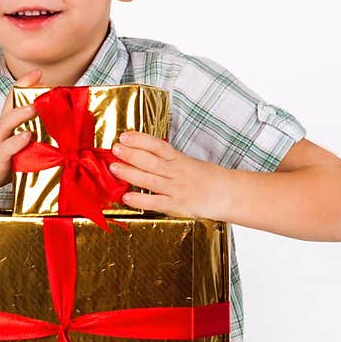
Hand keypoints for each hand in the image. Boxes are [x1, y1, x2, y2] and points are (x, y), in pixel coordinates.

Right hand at [0, 71, 39, 205]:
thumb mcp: (11, 156)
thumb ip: (27, 148)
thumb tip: (51, 147)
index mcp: (3, 131)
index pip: (12, 102)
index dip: (23, 86)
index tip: (37, 72)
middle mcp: (0, 134)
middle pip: (9, 105)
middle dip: (22, 88)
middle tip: (38, 75)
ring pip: (7, 124)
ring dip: (21, 113)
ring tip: (34, 106)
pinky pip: (7, 148)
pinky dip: (17, 141)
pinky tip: (27, 136)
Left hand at [108, 131, 232, 220]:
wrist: (226, 194)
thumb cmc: (205, 178)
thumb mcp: (187, 162)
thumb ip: (167, 160)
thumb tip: (142, 153)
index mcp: (179, 159)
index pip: (157, 146)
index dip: (140, 140)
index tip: (125, 136)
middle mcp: (176, 172)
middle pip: (150, 161)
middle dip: (130, 154)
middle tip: (115, 149)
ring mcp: (175, 189)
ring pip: (149, 180)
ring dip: (129, 173)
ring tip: (114, 168)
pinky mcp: (176, 205)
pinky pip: (155, 202)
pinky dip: (139, 200)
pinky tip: (126, 197)